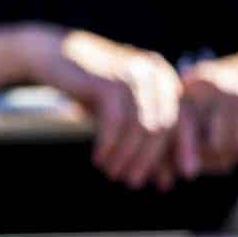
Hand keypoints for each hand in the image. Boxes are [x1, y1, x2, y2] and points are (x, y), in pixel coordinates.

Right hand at [30, 28, 182, 189]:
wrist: (53, 54)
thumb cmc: (91, 87)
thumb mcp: (123, 112)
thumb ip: (146, 140)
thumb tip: (167, 182)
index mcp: (164, 76)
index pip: (184, 118)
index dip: (184, 149)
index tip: (180, 177)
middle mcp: (153, 71)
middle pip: (163, 127)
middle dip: (149, 160)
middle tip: (132, 181)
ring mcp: (131, 73)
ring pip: (142, 127)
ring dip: (127, 156)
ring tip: (112, 173)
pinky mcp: (107, 80)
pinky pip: (116, 122)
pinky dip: (109, 145)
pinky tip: (99, 158)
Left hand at [168, 51, 237, 179]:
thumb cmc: (235, 101)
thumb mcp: (208, 115)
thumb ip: (187, 142)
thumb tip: (162, 181)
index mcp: (185, 88)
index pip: (166, 126)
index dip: (163, 155)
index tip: (162, 181)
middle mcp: (200, 86)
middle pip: (185, 134)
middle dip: (190, 158)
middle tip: (196, 172)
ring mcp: (225, 92)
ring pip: (214, 143)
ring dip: (224, 158)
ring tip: (235, 157)